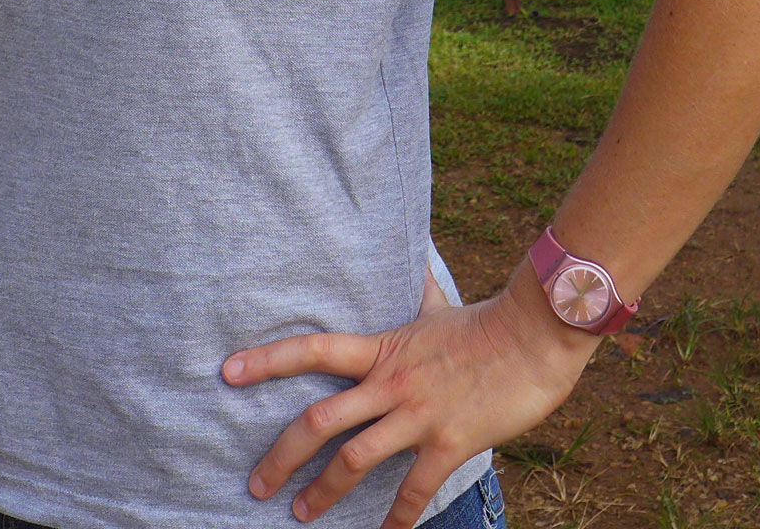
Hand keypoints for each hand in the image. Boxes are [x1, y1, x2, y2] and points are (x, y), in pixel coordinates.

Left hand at [223, 265, 593, 526]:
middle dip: (282, 455)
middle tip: (255, 483)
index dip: (268, 360)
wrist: (531, 337)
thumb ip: (416, 292)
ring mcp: (417, 414)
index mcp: (382, 349)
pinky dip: (396, 519)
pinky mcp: (448, 442)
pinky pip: (413, 490)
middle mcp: (390, 383)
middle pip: (319, 419)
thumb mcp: (437, 306)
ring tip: (299, 515)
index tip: (228, 371)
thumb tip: (412, 257)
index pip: (313, 349)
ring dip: (322, 492)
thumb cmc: (484, 323)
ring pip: (354, 458)